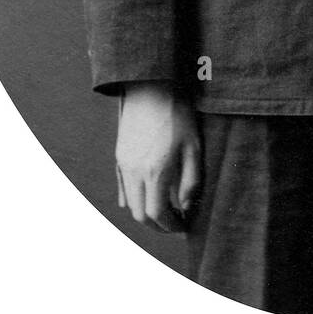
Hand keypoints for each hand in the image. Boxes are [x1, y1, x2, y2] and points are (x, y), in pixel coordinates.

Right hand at [115, 83, 201, 232]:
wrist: (151, 87)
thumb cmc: (177, 114)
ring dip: (145, 213)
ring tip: (165, 209)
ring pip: (129, 203)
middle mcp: (135, 172)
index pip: (158, 214)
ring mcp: (124, 164)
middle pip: (140, 214)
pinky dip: (133, 199)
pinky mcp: (119, 156)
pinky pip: (122, 188)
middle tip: (175, 222)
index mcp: (155, 171)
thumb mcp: (193, 146)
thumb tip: (187, 206)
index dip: (171, 226)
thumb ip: (191, 180)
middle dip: (158, 225)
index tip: (184, 226)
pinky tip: (146, 197)